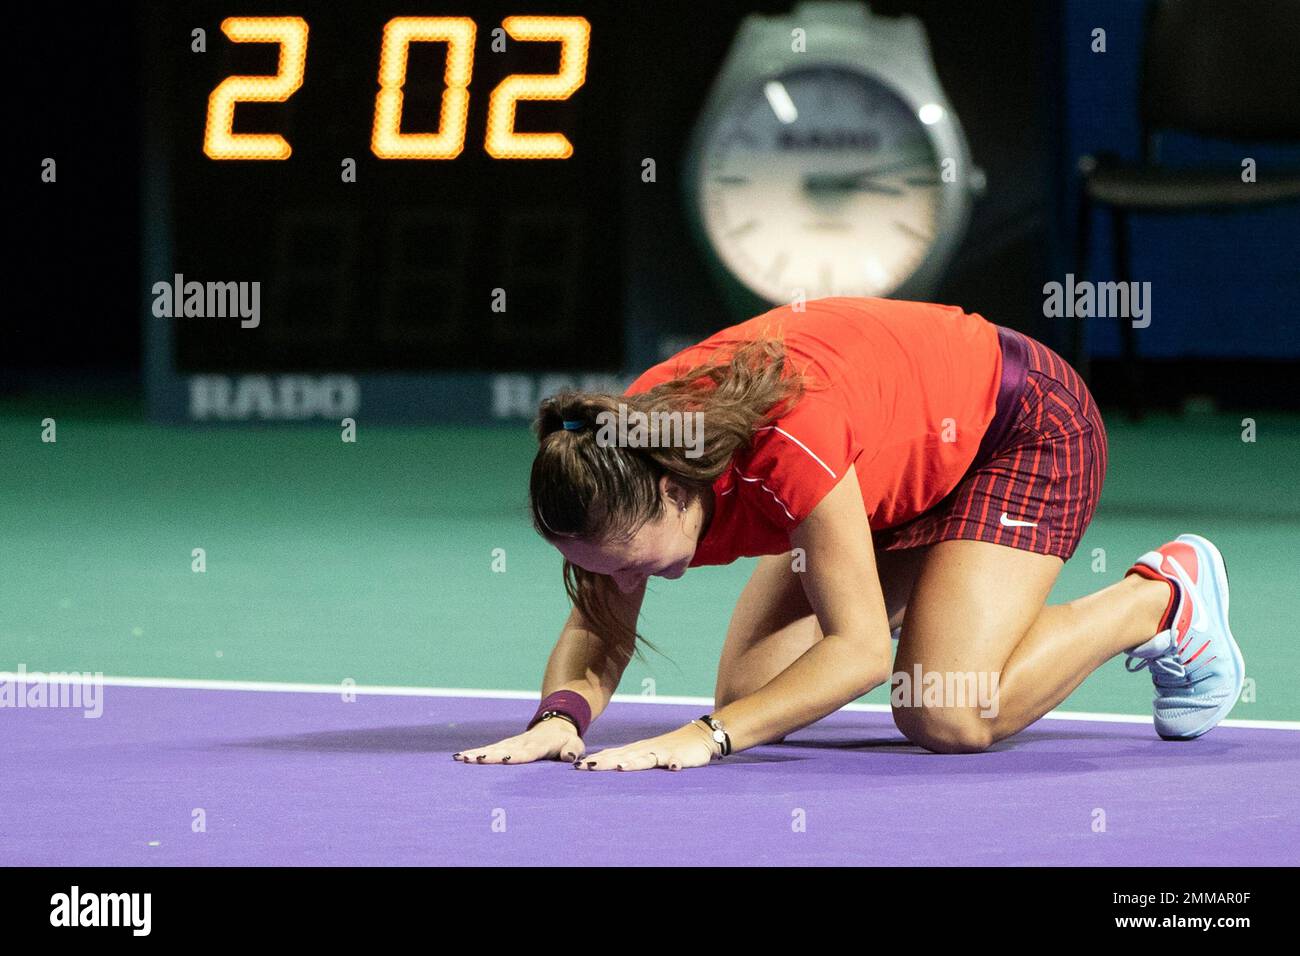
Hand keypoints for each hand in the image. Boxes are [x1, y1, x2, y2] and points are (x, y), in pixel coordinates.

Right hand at [453, 716, 582, 764]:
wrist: (556, 724)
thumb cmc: (566, 740)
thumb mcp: (575, 744)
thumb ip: (572, 750)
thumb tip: (569, 757)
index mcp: (539, 744)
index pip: (527, 752)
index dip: (516, 756)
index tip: (503, 759)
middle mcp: (522, 742)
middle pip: (503, 749)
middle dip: (489, 755)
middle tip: (472, 760)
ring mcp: (512, 743)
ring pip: (493, 748)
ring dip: (477, 753)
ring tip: (461, 758)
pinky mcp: (505, 745)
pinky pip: (489, 748)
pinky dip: (475, 752)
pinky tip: (460, 757)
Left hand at [573, 721, 716, 771]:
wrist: (699, 736)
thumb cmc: (671, 747)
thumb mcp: (648, 753)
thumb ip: (632, 759)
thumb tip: (610, 765)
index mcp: (637, 750)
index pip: (613, 754)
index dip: (597, 760)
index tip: (577, 766)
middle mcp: (646, 749)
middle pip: (623, 756)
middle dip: (606, 762)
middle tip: (586, 767)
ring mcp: (662, 752)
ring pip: (646, 758)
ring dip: (635, 763)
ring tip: (622, 768)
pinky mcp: (679, 756)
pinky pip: (675, 760)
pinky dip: (672, 763)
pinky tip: (671, 767)